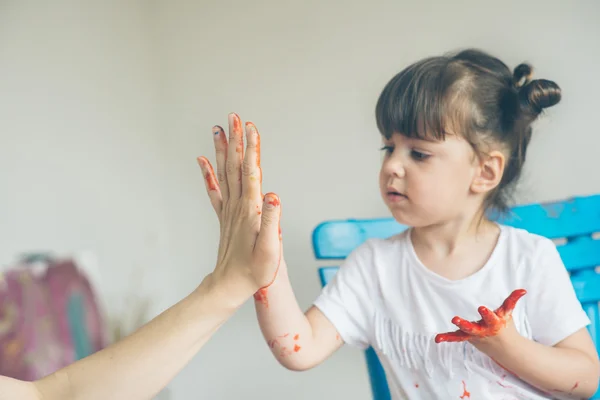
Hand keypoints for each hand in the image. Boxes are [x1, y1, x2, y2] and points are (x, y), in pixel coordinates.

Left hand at [197, 113, 281, 301]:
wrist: (229, 286)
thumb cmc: (253, 272)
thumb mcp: (269, 250)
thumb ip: (272, 222)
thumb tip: (274, 195)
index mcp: (250, 210)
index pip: (251, 172)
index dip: (251, 148)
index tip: (250, 127)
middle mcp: (237, 206)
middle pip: (234, 166)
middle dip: (235, 140)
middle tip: (234, 117)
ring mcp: (228, 210)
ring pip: (223, 173)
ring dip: (221, 150)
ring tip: (218, 129)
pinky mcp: (225, 217)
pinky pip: (214, 190)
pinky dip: (207, 173)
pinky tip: (202, 161)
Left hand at [434, 289, 526, 343]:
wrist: (507, 349)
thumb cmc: (506, 326)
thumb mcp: (508, 313)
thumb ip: (512, 300)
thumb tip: (523, 289)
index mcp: (494, 324)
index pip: (491, 318)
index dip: (487, 314)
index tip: (481, 308)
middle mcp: (483, 331)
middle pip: (473, 329)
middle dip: (465, 324)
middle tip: (455, 319)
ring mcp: (474, 336)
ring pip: (463, 334)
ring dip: (454, 331)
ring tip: (442, 333)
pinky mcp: (467, 338)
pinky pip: (456, 338)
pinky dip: (447, 338)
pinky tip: (437, 339)